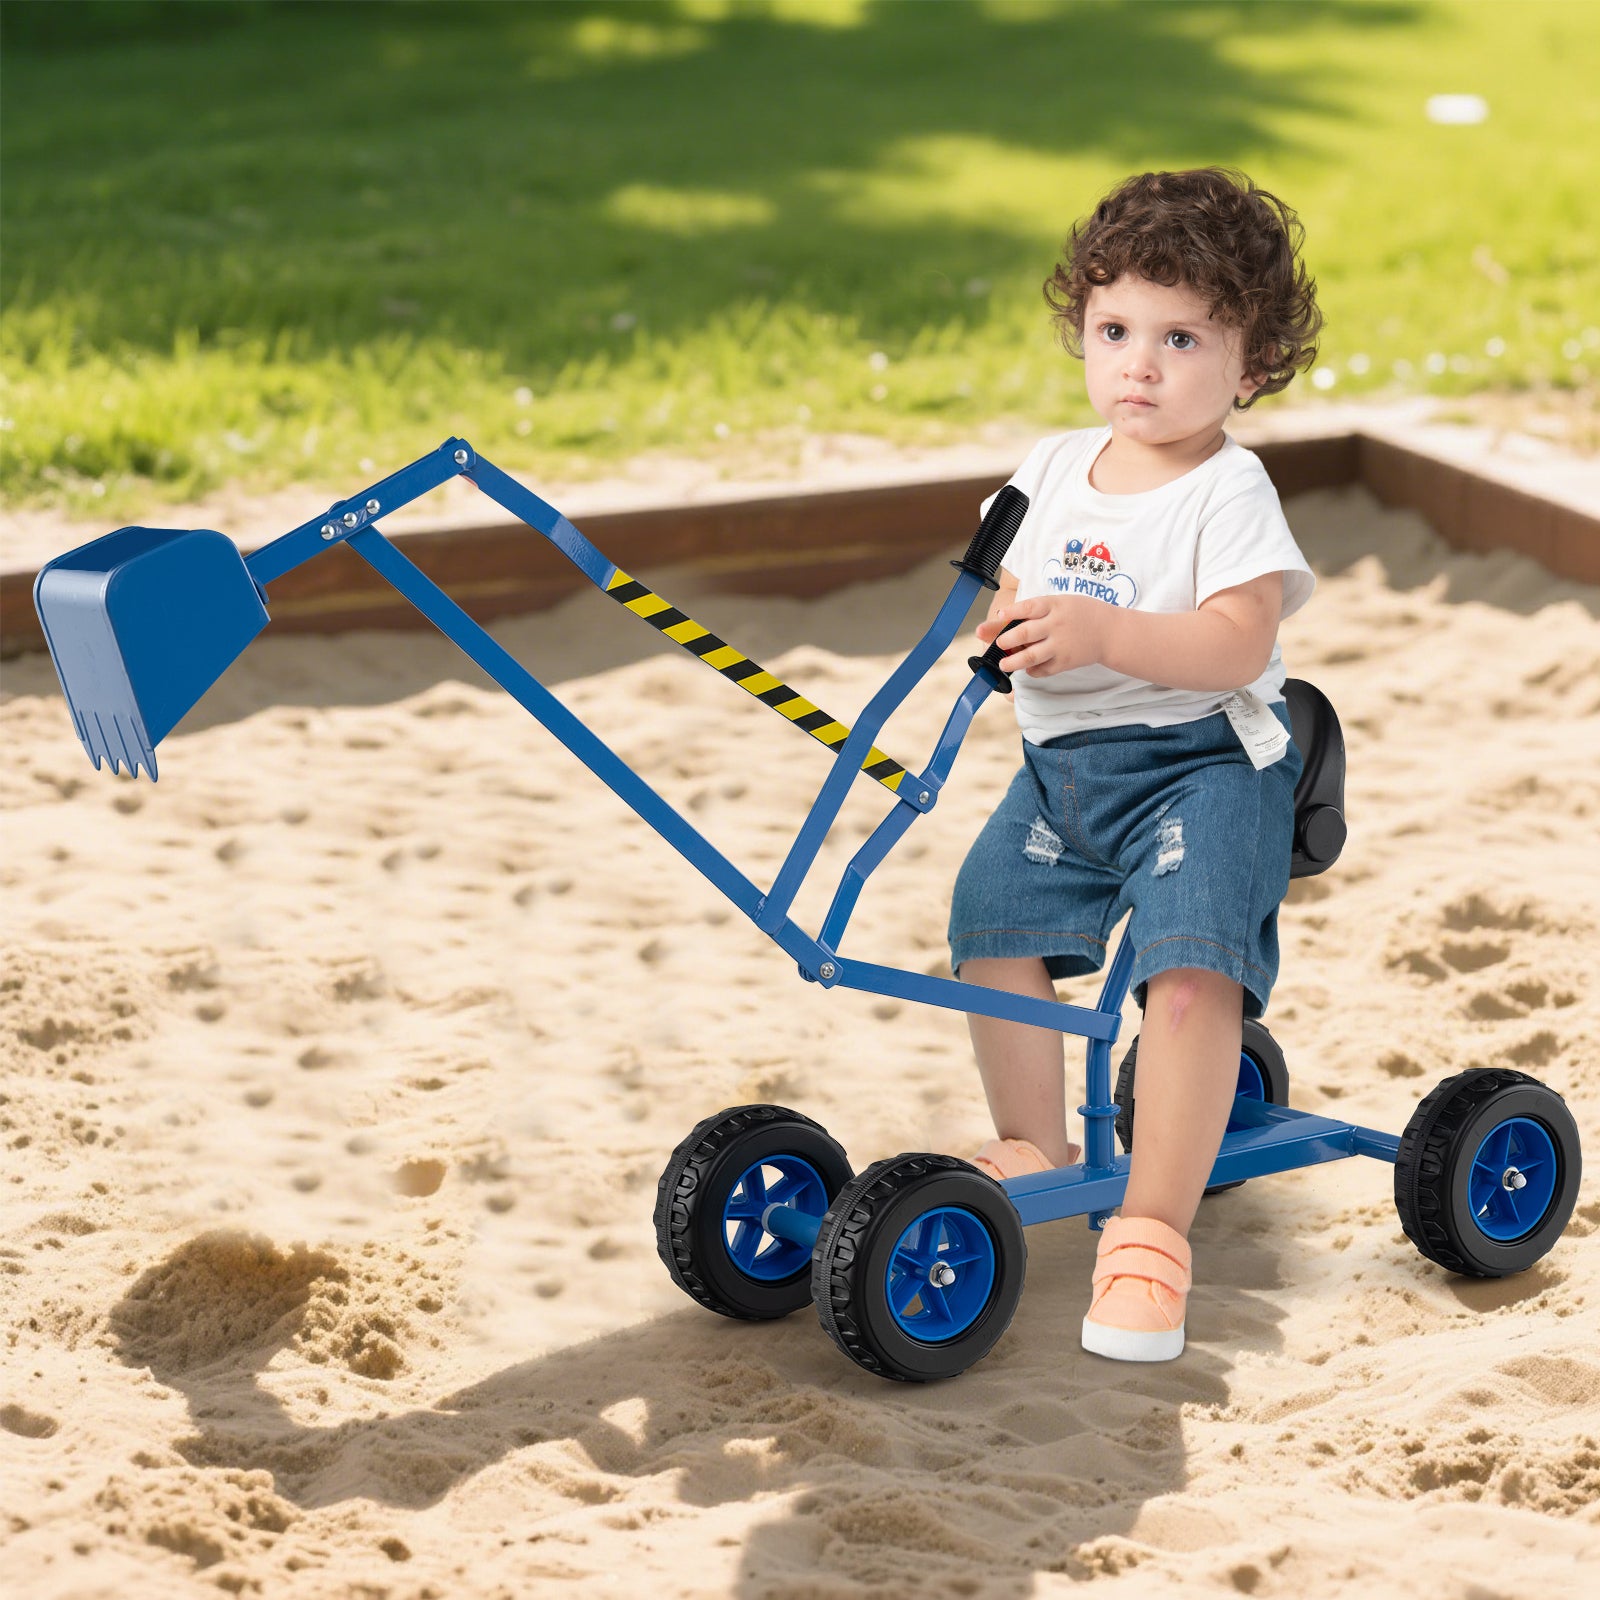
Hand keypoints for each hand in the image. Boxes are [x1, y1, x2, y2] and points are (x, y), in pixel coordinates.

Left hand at [975, 594, 1112, 676]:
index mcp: (1054, 605)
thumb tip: (1002, 618)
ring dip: (1014, 661)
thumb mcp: (1060, 603)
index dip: (1012, 612)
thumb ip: (1035, 611)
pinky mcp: (1065, 662)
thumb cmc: (1081, 613)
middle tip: (998, 644)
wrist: (1110, 631)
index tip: (999, 615)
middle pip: (1025, 633)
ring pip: (1031, 656)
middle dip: (1007, 640)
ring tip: (1003, 664)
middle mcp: (1056, 625)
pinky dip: (1033, 671)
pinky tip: (1028, 668)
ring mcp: (1061, 645)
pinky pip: (1044, 670)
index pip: (1029, 607)